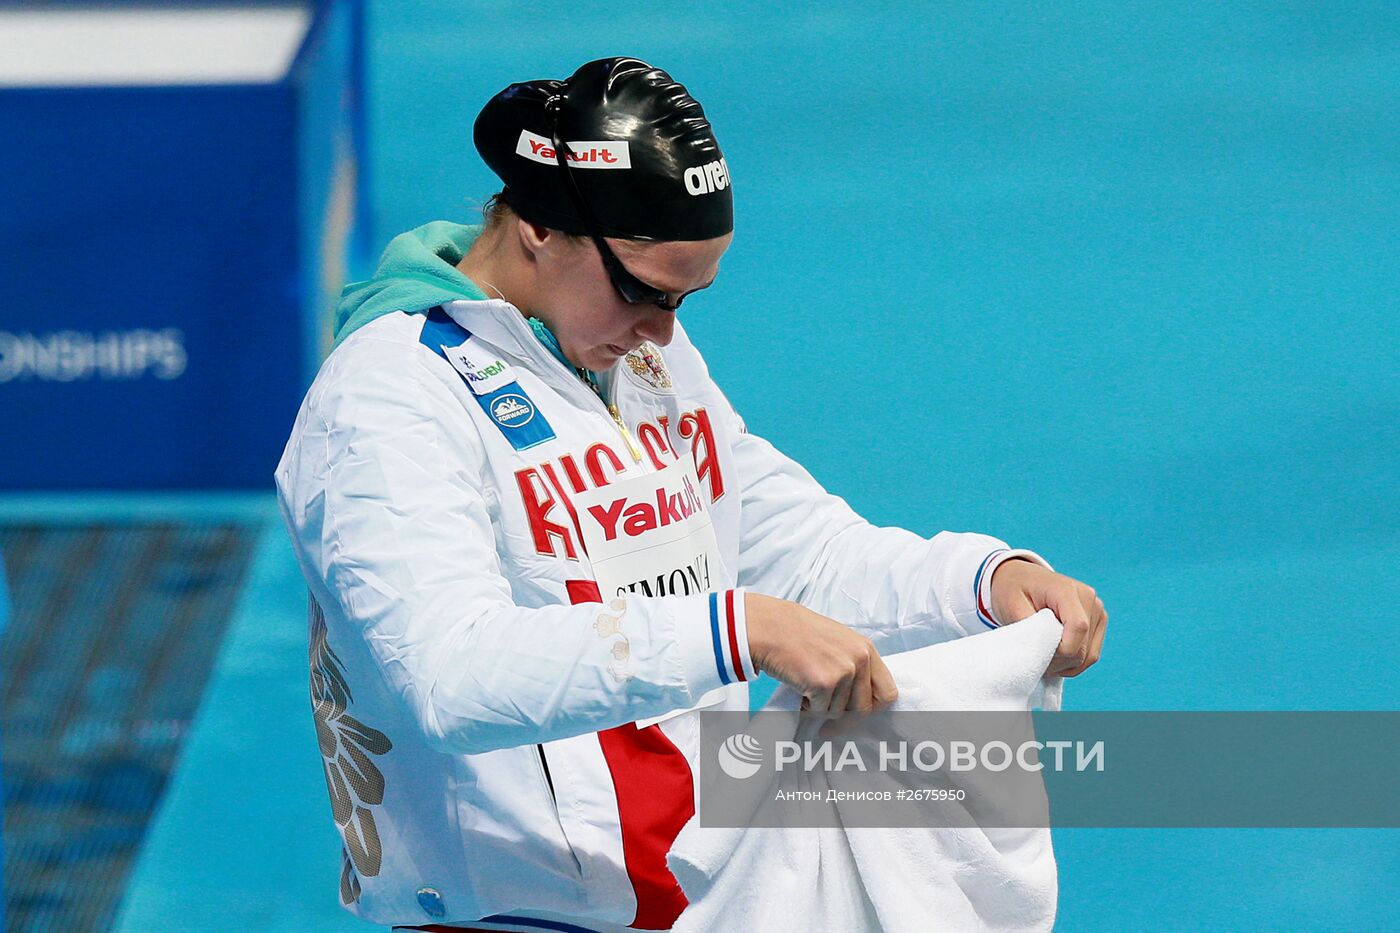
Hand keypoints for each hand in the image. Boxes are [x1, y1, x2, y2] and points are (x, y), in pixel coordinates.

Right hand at [744, 592, 898, 715]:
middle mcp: (860, 659)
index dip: (873, 708)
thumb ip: (854, 665)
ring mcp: (844, 671)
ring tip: (806, 686)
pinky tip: (798, 687)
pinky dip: (807, 706)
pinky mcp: (824, 683)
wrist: (770, 627)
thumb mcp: (838, 642)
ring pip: (839, 711)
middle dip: (844, 719)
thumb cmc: (798, 634)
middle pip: (863, 708)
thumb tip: (861, 698)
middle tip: (827, 726)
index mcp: (866, 649)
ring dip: (820, 707)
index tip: (857, 714)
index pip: (887, 692)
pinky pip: (820, 711)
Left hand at [990, 559, 1106, 676]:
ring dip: (1066, 665)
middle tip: (1035, 659)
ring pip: (1089, 655)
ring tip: (1043, 658)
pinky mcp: (1098, 622)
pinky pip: (1092, 654)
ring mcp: (1097, 610)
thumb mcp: (1012, 606)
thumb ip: (1030, 628)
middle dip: (1059, 662)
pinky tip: (1055, 658)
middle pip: (1083, 647)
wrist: (1021, 578)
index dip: (1062, 650)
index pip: (1078, 627)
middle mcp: (1088, 598)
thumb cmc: (1013, 590)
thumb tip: (1044, 652)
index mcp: (1066, 590)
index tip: (1039, 655)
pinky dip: (1073, 663)